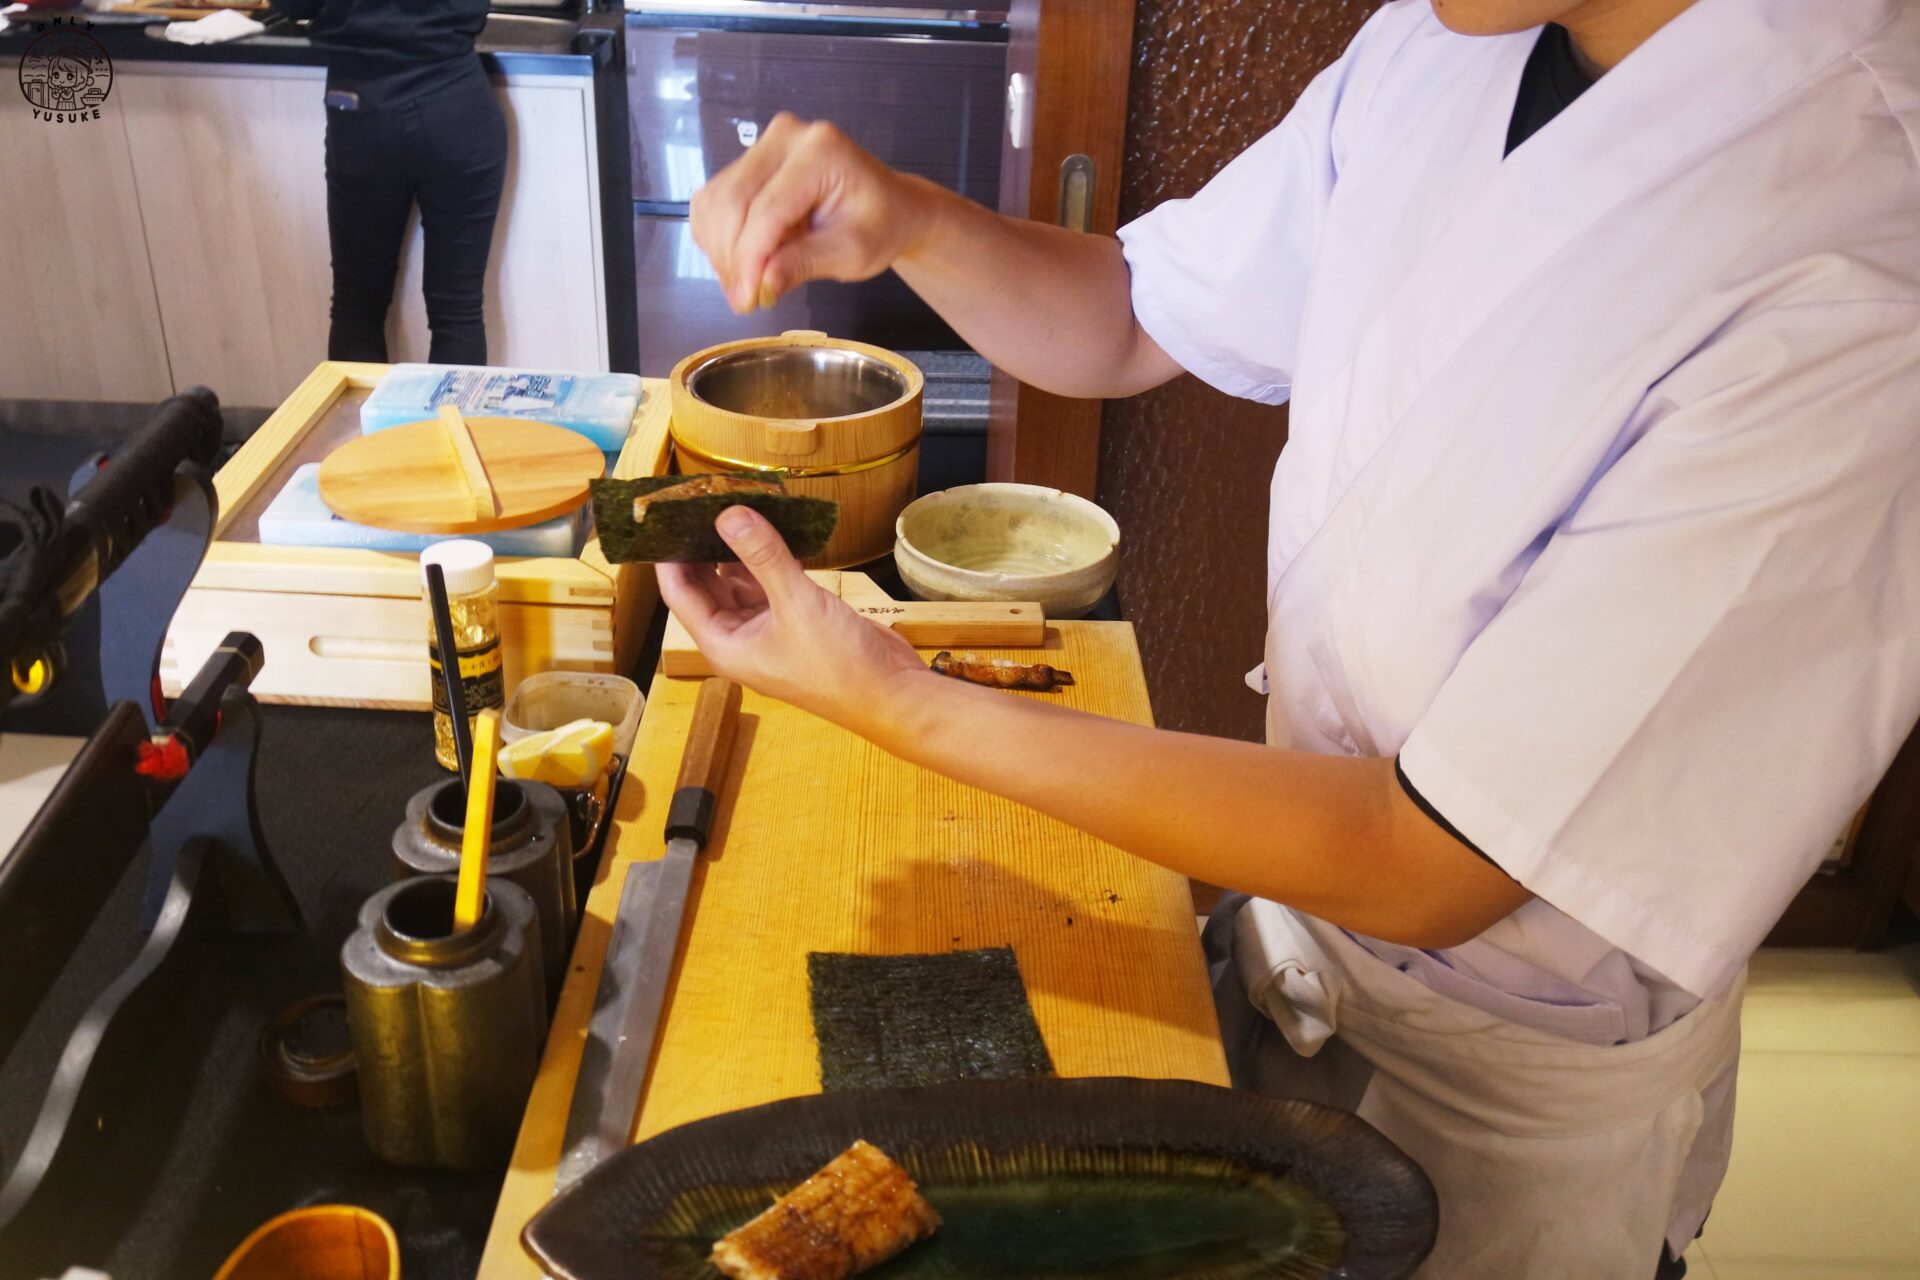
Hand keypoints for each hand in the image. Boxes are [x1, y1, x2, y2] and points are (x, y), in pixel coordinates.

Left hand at [655, 507, 926, 728]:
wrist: (890, 694)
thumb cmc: (837, 665)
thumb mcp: (796, 604)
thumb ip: (762, 557)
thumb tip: (729, 514)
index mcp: (724, 644)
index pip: (680, 594)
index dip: (670, 556)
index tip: (668, 514)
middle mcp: (739, 637)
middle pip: (707, 586)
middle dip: (702, 547)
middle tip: (701, 500)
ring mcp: (768, 629)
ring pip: (740, 583)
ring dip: (737, 551)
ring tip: (733, 505)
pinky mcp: (796, 620)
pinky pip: (771, 584)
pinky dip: (769, 559)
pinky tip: (771, 529)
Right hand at [689, 113, 939, 313]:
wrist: (889, 207)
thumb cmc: (880, 225)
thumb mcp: (852, 253)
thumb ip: (804, 265)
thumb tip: (761, 285)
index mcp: (820, 151)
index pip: (767, 210)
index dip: (750, 260)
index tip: (747, 300)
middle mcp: (786, 136)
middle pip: (732, 202)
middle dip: (731, 258)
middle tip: (744, 300)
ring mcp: (764, 145)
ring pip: (715, 202)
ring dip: (722, 251)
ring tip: (749, 283)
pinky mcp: (749, 162)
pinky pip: (714, 202)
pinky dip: (719, 238)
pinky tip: (744, 260)